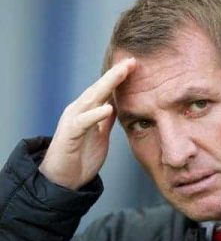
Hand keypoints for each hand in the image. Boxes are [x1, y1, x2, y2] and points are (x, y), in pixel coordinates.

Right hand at [39, 58, 135, 189]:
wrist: (63, 179)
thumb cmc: (80, 156)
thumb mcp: (100, 135)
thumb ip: (106, 120)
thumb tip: (117, 106)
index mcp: (87, 110)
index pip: (105, 90)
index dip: (119, 77)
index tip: (136, 65)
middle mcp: (78, 111)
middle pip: (99, 88)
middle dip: (115, 74)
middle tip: (132, 61)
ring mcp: (72, 121)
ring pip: (91, 98)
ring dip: (107, 85)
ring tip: (122, 73)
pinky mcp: (69, 134)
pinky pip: (83, 122)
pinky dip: (95, 114)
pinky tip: (108, 108)